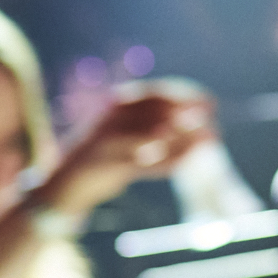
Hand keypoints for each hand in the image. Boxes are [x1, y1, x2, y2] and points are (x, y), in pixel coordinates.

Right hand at [41, 84, 215, 217]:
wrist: (66, 183)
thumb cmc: (105, 155)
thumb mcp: (130, 134)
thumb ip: (157, 125)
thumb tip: (198, 120)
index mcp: (116, 105)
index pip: (154, 93)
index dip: (184, 94)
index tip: (210, 101)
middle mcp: (110, 119)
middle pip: (153, 112)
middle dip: (186, 114)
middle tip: (211, 120)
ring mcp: (104, 142)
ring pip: (149, 137)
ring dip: (181, 139)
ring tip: (207, 140)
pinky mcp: (102, 167)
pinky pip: (139, 164)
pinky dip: (163, 163)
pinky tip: (186, 162)